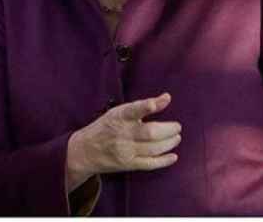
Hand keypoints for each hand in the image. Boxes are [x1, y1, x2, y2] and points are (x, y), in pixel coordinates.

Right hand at [65, 93, 180, 191]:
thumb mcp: (119, 112)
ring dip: (169, 143)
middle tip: (177, 127)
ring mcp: (125, 151)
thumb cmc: (106, 127)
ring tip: (176, 138)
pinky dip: (163, 161)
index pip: (132, 110)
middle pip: (150, 133)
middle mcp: (122, 134)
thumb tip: (167, 97)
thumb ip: (142, 106)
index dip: (144, 107)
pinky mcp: (128, 164)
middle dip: (168, 130)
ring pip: (153, 149)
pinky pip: (149, 164)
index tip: (154, 104)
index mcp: (118, 117)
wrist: (85, 150)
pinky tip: (173, 156)